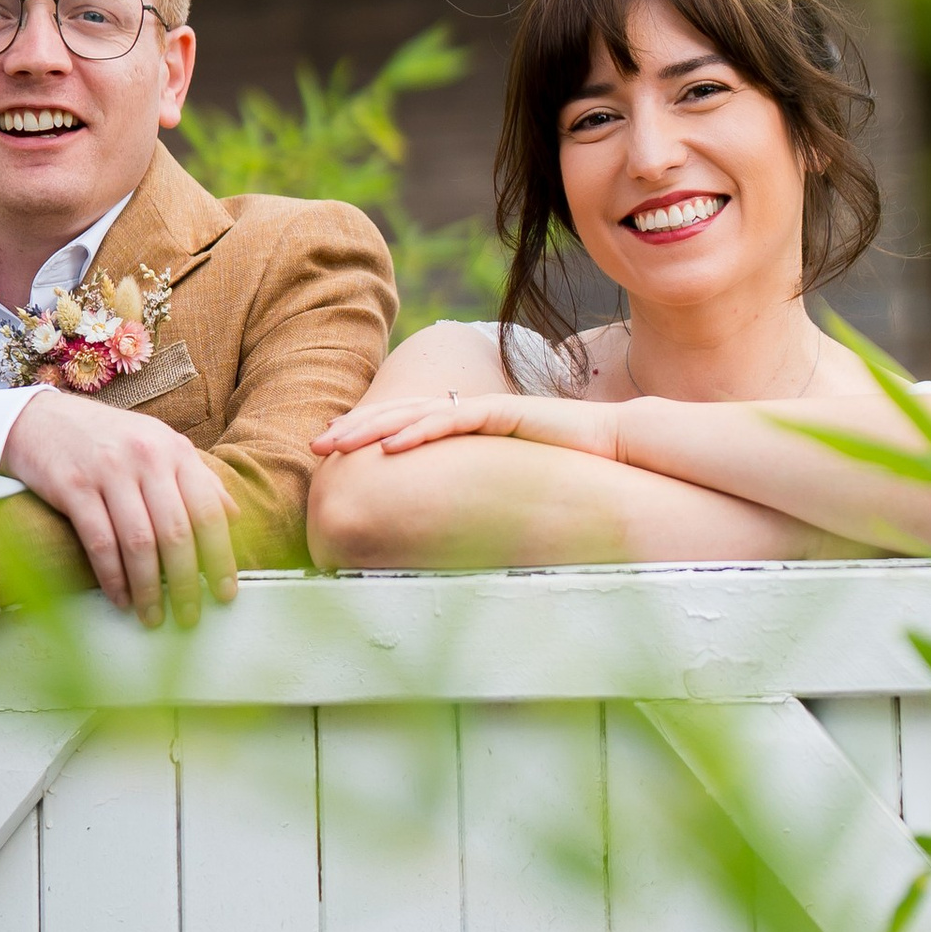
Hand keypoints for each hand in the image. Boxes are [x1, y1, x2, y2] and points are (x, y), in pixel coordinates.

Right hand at [4, 384, 238, 626]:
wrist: (42, 419)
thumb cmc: (109, 440)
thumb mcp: (159, 446)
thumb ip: (198, 479)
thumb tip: (235, 516)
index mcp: (175, 450)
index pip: (208, 511)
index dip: (221, 557)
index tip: (225, 593)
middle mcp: (146, 458)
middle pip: (176, 532)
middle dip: (186, 582)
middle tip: (190, 617)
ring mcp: (108, 471)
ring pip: (138, 542)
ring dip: (149, 588)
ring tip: (153, 618)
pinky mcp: (73, 487)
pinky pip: (99, 542)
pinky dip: (112, 578)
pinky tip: (120, 600)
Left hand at [310, 388, 626, 465]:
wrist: (616, 445)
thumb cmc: (566, 467)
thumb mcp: (507, 480)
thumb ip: (477, 487)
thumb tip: (449, 522)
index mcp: (466, 424)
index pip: (406, 424)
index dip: (367, 432)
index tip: (332, 447)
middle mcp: (469, 411)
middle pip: (399, 415)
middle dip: (354, 428)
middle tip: (314, 444)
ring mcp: (484, 409)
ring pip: (415, 414)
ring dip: (371, 429)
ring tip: (336, 443)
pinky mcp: (504, 414)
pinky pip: (453, 420)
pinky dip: (418, 432)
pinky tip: (389, 447)